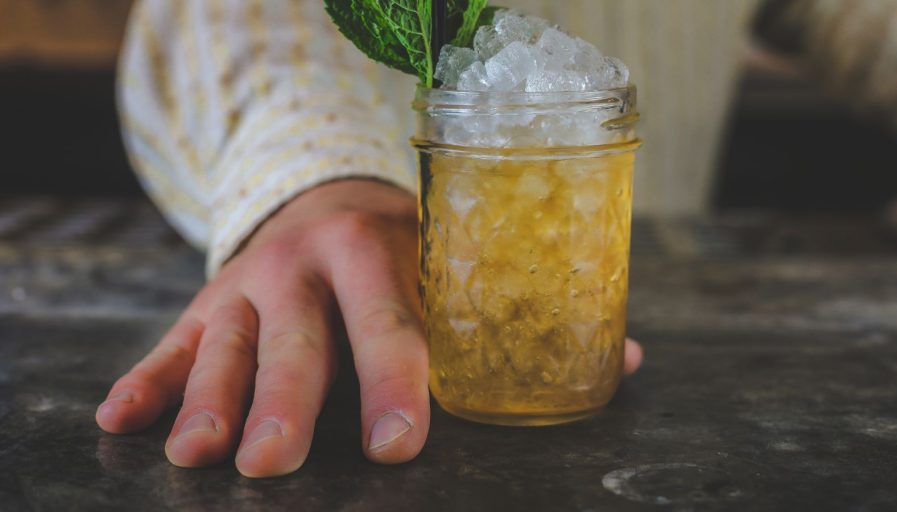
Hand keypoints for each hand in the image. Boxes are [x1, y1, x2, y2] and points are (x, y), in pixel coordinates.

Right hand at [95, 179, 644, 476]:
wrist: (322, 192)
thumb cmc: (403, 246)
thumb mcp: (452, 258)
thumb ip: (522, 314)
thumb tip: (624, 361)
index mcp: (381, 249)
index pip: (393, 321)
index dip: (398, 379)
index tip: (403, 442)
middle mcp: (305, 264)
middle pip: (297, 342)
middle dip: (285, 404)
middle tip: (274, 464)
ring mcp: (248, 283)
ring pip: (225, 345)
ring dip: (209, 401)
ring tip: (200, 457)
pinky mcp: (205, 301)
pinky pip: (169, 343)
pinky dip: (148, 382)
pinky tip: (122, 420)